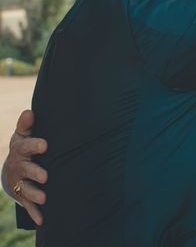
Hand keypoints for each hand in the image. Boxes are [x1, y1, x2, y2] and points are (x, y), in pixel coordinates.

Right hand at [1, 110, 47, 224]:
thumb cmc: (25, 146)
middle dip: (35, 173)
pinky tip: (42, 219)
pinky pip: (28, 205)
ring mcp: (20, 183)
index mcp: (21, 150)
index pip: (27, 146)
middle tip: (46, 176)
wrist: (13, 166)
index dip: (35, 145)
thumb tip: (29, 112)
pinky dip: (35, 213)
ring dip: (34, 194)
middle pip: (26, 170)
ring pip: (26, 190)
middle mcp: (19, 167)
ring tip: (44, 198)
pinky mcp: (23, 196)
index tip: (45, 144)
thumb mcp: (23, 134)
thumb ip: (27, 125)